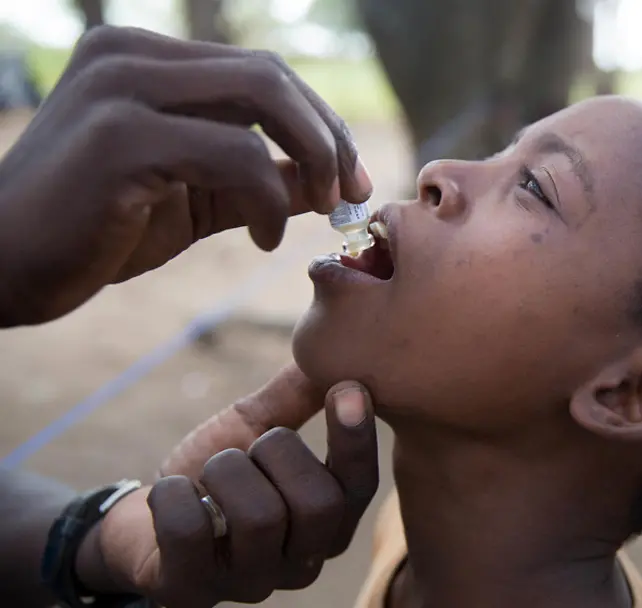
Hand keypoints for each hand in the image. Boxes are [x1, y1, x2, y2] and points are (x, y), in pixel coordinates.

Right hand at [0, 26, 372, 327]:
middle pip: (271, 75)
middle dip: (329, 136)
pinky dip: (269, 198)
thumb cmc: (96, 230)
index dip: (321, 122)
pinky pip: (235, 153)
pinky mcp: (120, 138)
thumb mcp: (194, 198)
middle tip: (353, 194)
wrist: (3, 267)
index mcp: (144, 58)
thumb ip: (256, 178)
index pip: (262, 72)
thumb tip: (328, 179)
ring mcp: (121, 88)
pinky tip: (265, 237)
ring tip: (322, 210)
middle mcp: (130, 55)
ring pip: (263, 96)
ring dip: (313, 157)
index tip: (353, 178)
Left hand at [78, 367, 378, 606]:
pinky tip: (178, 492)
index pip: (360, 488)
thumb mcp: (258, 429)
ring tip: (211, 472)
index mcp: (328, 525)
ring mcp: (247, 585)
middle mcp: (300, 564)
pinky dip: (175, 494)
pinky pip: (188, 531)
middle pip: (320, 505)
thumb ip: (296, 396)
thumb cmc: (217, 476)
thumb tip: (334, 349)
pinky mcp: (190, 593)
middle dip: (280, 453)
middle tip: (252, 448)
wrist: (146, 520)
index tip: (346, 387)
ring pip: (259, 517)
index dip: (357, 439)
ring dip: (226, 470)